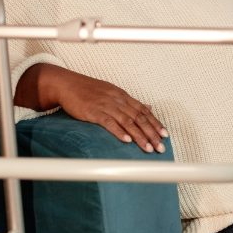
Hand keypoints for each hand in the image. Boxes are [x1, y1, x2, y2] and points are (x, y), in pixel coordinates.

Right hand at [15, 63, 166, 152]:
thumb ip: (131, 102)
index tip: (165, 135)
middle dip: (152, 134)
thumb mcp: (113, 92)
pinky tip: (126, 141)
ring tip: (148, 148)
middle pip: (139, 118)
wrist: (68, 84)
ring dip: (139, 136)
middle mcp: (118, 100)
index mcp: (124, 96)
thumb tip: (148, 107)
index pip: (144, 112)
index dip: (156, 123)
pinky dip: (119, 132)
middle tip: (161, 147)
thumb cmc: (90, 90)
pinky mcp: (93, 112)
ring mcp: (106, 106)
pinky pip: (109, 122)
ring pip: (127, 122)